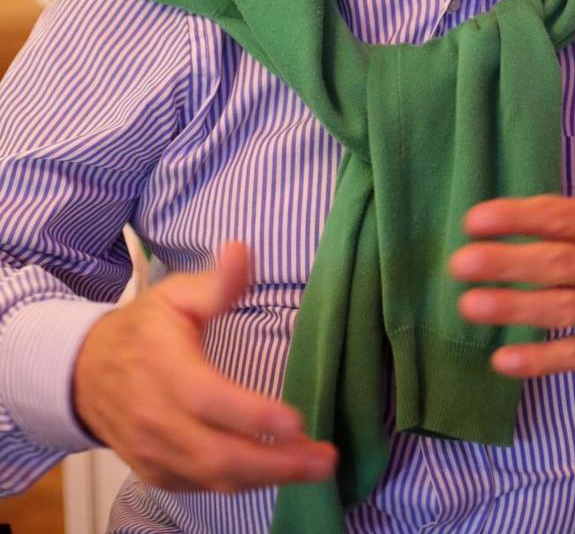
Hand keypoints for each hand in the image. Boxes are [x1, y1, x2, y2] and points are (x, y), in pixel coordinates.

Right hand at [72, 242, 336, 492]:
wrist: (85, 374)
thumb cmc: (142, 329)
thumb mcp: (175, 295)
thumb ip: (216, 282)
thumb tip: (242, 250)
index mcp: (164, 368)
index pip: (208, 399)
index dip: (252, 415)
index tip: (296, 421)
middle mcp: (157, 418)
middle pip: (217, 454)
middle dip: (276, 462)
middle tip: (324, 458)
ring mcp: (155, 452)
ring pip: (215, 478)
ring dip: (269, 477)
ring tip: (315, 467)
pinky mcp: (158, 473)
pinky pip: (203, 488)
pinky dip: (244, 485)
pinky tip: (280, 471)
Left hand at [449, 111, 574, 377]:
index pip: (559, 215)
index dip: (516, 217)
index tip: (474, 219)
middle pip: (553, 262)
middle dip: (504, 262)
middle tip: (458, 263)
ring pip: (560, 309)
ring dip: (513, 308)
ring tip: (469, 306)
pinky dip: (541, 360)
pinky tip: (503, 360)